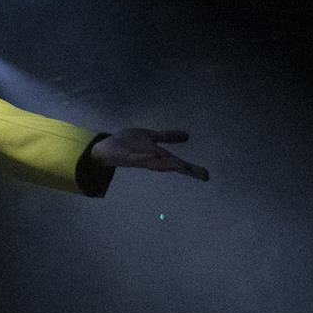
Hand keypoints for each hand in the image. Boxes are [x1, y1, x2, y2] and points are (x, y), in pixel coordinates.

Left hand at [90, 129, 208, 180]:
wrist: (106, 147)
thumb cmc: (128, 143)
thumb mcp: (151, 137)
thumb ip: (168, 137)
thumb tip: (187, 136)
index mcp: (158, 155)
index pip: (178, 163)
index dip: (192, 169)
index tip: (207, 176)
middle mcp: (152, 159)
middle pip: (172, 166)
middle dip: (187, 170)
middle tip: (203, 175)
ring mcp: (140, 158)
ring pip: (157, 164)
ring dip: (169, 164)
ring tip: (184, 167)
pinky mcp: (127, 156)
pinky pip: (137, 158)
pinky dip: (144, 158)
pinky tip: (153, 156)